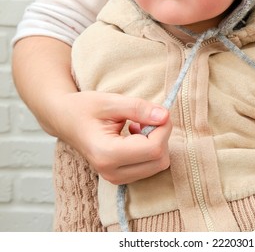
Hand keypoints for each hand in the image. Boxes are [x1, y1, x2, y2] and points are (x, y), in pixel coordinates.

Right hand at [53, 91, 171, 184]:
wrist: (64, 120)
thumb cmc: (83, 108)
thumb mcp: (111, 102)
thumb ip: (139, 109)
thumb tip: (165, 116)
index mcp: (107, 154)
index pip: (154, 148)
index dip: (163, 128)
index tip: (158, 112)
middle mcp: (111, 172)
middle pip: (160, 161)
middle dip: (161, 137)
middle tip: (146, 118)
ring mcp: (115, 178)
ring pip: (158, 165)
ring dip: (156, 143)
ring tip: (136, 127)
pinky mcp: (120, 177)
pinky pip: (150, 167)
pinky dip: (150, 151)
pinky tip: (134, 137)